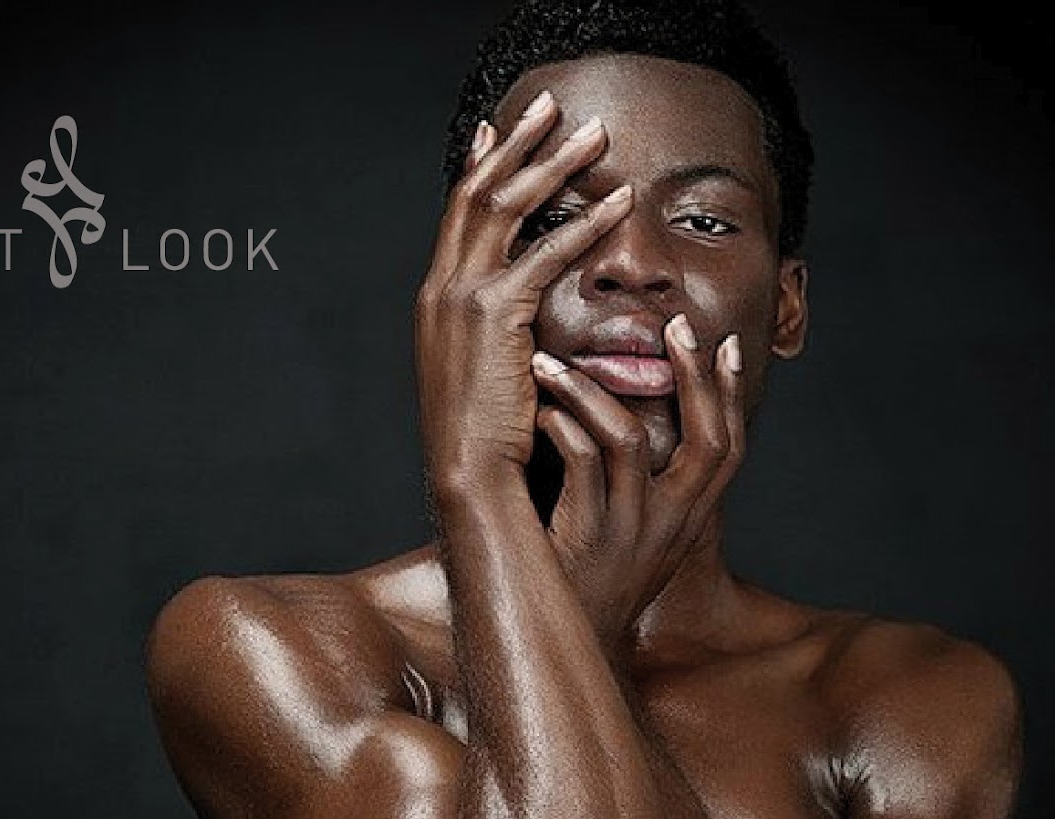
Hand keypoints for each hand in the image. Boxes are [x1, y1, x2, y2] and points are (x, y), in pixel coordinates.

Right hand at [414, 90, 635, 495]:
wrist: (468, 477)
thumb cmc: (485, 439)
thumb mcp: (484, 373)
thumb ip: (498, 333)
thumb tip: (524, 319)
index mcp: (436, 299)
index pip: (457, 214)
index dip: (481, 166)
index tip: (500, 129)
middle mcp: (441, 287)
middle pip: (478, 191)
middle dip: (517, 144)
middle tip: (552, 104)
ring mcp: (462, 296)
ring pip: (508, 206)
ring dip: (554, 164)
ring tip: (595, 135)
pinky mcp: (495, 314)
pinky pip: (546, 253)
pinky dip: (584, 223)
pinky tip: (618, 204)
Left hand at [531, 319, 745, 649]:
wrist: (564, 647)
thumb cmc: (591, 581)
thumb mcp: (638, 538)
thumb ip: (647, 488)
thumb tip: (644, 425)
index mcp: (688, 520)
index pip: (730, 449)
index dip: (732, 396)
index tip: (726, 345)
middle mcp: (670, 525)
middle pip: (708, 441)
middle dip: (695, 378)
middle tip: (674, 325)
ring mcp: (628, 532)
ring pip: (629, 440)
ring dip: (591, 390)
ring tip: (551, 362)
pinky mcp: (584, 539)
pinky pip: (580, 467)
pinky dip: (562, 428)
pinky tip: (540, 411)